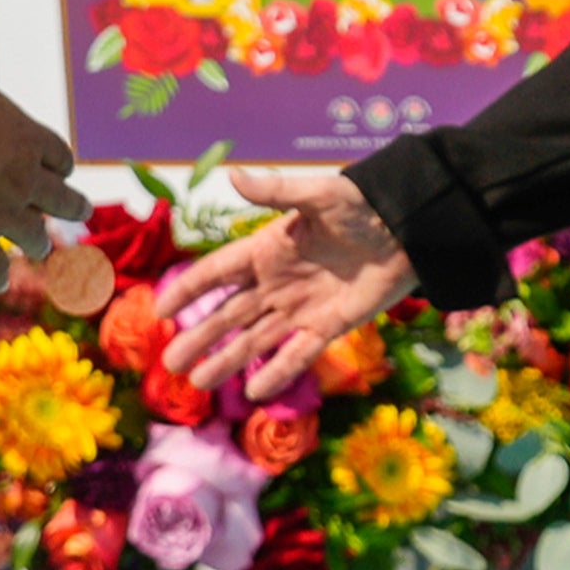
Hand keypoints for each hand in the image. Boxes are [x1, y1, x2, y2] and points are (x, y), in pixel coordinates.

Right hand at [0, 40, 82, 296]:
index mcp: (26, 136)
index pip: (59, 155)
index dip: (58, 163)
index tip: (58, 168)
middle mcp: (25, 180)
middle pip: (63, 200)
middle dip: (69, 205)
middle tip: (78, 209)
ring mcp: (4, 215)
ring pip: (37, 238)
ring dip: (37, 241)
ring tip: (38, 246)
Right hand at [164, 162, 419, 399]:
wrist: (409, 230)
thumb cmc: (363, 206)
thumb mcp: (319, 195)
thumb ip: (276, 191)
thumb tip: (232, 175)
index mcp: (266, 250)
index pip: (216, 273)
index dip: (188, 290)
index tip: (161, 311)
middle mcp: (276, 283)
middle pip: (228, 316)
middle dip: (200, 339)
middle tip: (170, 365)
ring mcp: (300, 308)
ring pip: (255, 340)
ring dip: (227, 362)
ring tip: (199, 385)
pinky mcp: (329, 327)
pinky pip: (298, 355)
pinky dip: (278, 373)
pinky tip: (255, 394)